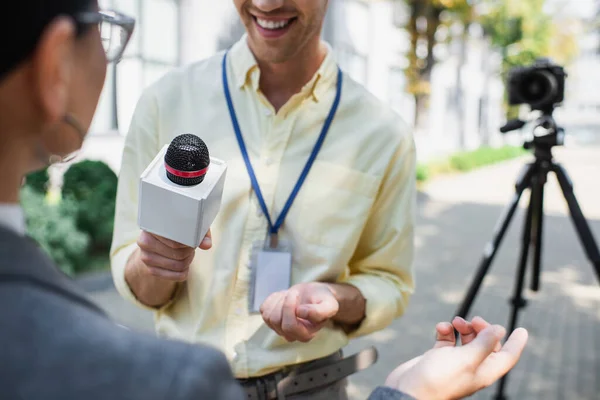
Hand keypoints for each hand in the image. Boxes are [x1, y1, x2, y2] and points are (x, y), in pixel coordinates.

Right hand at [135, 229, 211, 281]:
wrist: (158, 240)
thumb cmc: (176, 229)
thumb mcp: (189, 225)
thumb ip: (200, 232)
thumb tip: (207, 245)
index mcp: (152, 226)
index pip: (175, 240)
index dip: (189, 242)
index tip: (193, 240)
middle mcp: (144, 241)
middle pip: (179, 253)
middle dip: (190, 251)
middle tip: (191, 246)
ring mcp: (145, 257)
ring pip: (179, 265)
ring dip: (189, 260)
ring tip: (187, 253)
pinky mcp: (150, 270)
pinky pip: (177, 276)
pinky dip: (185, 271)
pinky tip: (184, 263)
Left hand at [260, 282, 338, 342]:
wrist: (314, 294)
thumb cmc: (322, 300)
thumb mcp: (329, 304)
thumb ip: (319, 311)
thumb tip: (300, 313)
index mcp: (306, 335)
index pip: (289, 326)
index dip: (289, 307)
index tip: (298, 293)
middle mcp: (291, 335)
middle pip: (276, 321)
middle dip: (283, 302)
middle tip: (294, 292)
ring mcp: (279, 328)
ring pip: (268, 316)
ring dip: (278, 300)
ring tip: (290, 295)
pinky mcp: (271, 319)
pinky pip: (264, 309)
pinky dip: (272, 299)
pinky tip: (283, 297)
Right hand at [385, 317, 527, 399]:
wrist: (409, 390)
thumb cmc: (439, 379)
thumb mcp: (467, 359)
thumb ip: (484, 342)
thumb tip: (499, 329)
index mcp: (484, 372)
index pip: (507, 357)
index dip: (516, 343)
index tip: (522, 330)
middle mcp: (472, 367)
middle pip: (486, 344)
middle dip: (482, 328)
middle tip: (474, 320)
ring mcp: (454, 362)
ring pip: (466, 339)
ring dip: (463, 327)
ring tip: (455, 322)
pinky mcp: (438, 357)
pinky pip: (447, 339)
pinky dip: (446, 331)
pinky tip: (441, 328)